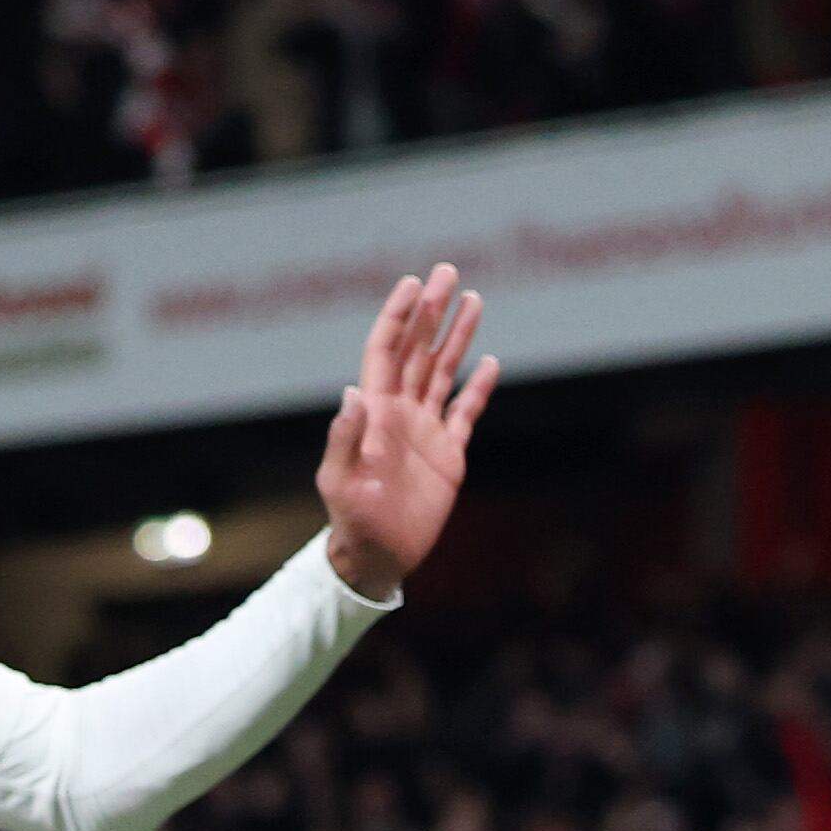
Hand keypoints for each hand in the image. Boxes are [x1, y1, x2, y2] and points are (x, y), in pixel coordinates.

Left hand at [316, 266, 495, 602]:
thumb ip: (345, 438)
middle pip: (419, 350)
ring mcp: (425, 431)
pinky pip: (466, 413)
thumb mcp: (341, 480)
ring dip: (457, 337)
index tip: (413, 284)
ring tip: (474, 300)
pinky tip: (490, 362)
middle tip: (448, 273)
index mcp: (375, 412)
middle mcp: (401, 412)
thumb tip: (352, 393)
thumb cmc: (351, 520)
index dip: (399, 317)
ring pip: (443, 372)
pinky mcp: (448, 455)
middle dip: (432, 312)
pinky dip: (477, 389)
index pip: (387, 351)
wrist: (378, 557)